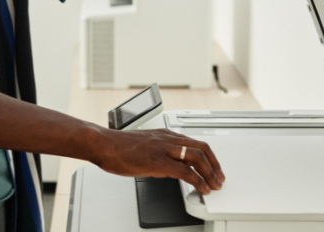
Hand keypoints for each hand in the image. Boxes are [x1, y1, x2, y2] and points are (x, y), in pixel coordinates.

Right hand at [89, 128, 224, 193]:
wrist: (104, 144)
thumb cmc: (119, 146)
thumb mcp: (145, 145)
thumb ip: (159, 151)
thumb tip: (169, 165)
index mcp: (165, 134)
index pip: (195, 142)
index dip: (209, 156)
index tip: (214, 168)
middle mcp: (168, 138)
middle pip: (202, 148)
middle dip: (215, 165)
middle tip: (219, 178)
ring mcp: (164, 149)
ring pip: (197, 157)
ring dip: (210, 173)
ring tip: (214, 185)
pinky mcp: (158, 161)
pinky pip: (185, 171)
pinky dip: (198, 181)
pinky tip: (201, 188)